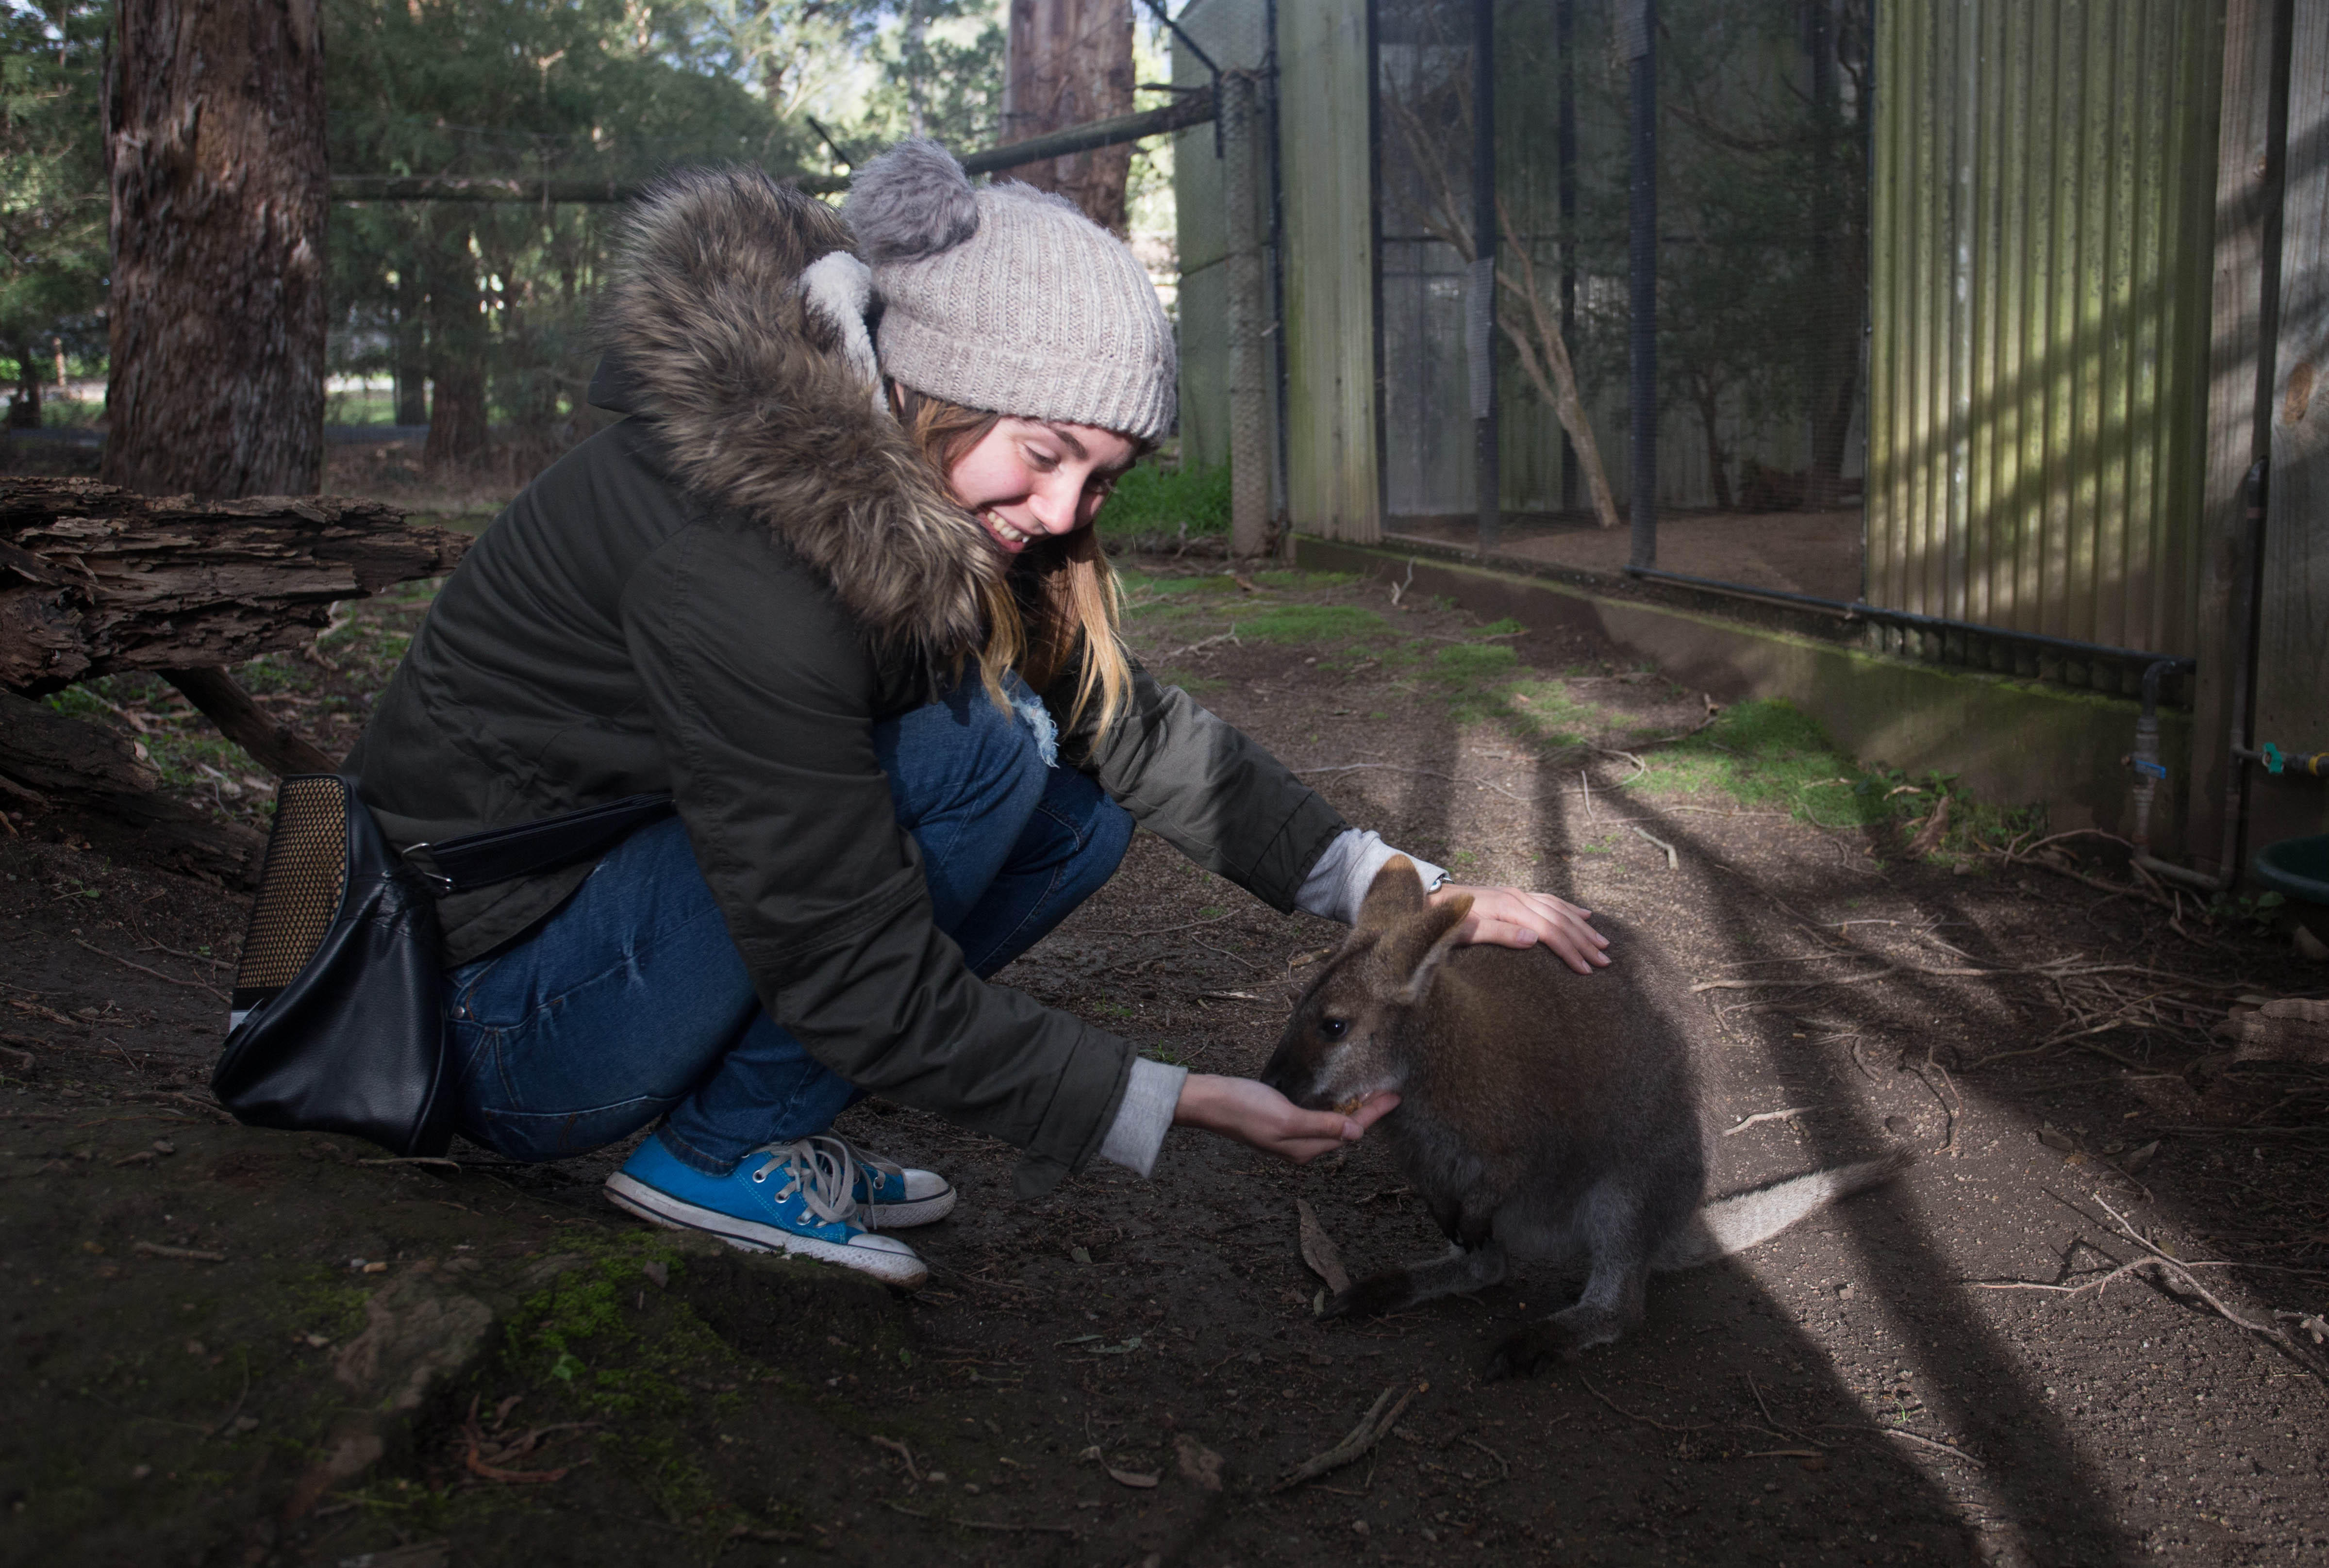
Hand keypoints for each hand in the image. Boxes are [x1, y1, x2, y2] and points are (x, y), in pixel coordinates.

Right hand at [1172, 1074, 1399, 1163]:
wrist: (1209, 1101)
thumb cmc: (1244, 1108)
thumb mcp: (1286, 1118)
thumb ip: (1321, 1126)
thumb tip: (1355, 1134)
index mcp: (1304, 1149)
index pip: (1348, 1131)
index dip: (1373, 1113)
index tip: (1394, 1097)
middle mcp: (1300, 1146)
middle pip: (1343, 1129)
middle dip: (1366, 1112)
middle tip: (1388, 1091)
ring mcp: (1290, 1134)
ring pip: (1331, 1123)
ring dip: (1351, 1109)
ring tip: (1370, 1091)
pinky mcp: (1281, 1120)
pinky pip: (1316, 1116)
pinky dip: (1331, 1105)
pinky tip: (1336, 1095)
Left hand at [1432, 883, 1610, 972]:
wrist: (1428, 899)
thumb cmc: (1445, 921)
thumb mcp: (1466, 932)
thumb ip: (1499, 934)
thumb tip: (1533, 939)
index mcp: (1510, 909)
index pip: (1549, 931)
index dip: (1570, 951)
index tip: (1587, 970)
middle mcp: (1518, 898)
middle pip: (1560, 920)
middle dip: (1584, 941)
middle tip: (1606, 961)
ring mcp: (1517, 895)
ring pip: (1559, 910)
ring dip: (1583, 926)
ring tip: (1602, 942)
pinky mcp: (1514, 896)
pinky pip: (1549, 901)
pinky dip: (1569, 909)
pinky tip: (1583, 914)